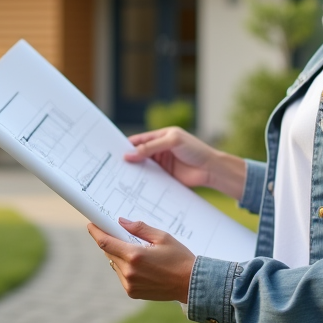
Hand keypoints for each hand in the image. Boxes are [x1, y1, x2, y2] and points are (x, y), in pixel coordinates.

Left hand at [89, 218, 195, 301]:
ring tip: (136, 251)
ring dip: (119, 255)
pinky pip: (121, 275)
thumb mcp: (162, 237)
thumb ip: (139, 228)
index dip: (96, 232)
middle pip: (108, 252)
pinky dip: (125, 267)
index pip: (105, 242)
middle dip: (110, 242)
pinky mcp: (132, 293)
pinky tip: (140, 264)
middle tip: (118, 233)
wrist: (191, 284)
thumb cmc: (179, 258)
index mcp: (135, 255)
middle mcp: (128, 272)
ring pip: (114, 264)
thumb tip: (121, 222)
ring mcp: (129, 284)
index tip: (91, 225)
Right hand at [124, 127, 246, 199]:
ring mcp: (162, 164)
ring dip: (133, 171)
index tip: (112, 151)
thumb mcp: (172, 142)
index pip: (139, 140)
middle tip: (112, 166)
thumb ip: (151, 147)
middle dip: (127, 159)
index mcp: (160, 136)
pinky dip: (142, 181)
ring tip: (118, 177)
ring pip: (143, 167)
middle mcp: (159, 150)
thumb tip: (130, 154)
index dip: (126, 145)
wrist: (211, 169)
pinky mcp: (165, 177)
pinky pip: (150, 178)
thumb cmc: (195, 150)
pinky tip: (133, 186)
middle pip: (138, 154)